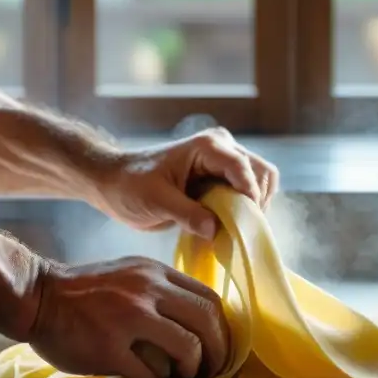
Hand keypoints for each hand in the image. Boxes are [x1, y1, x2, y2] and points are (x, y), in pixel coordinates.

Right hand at [28, 256, 229, 377]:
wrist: (38, 296)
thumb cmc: (85, 291)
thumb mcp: (131, 274)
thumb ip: (161, 290)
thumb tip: (198, 320)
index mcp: (156, 273)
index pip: (209, 298)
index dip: (221, 328)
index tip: (218, 346)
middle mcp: (148, 290)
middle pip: (206, 321)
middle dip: (217, 350)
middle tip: (213, 369)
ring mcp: (129, 318)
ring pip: (187, 346)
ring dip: (192, 367)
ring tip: (184, 376)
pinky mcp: (109, 347)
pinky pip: (151, 372)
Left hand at [98, 127, 278, 239]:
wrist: (115, 182)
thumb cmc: (130, 186)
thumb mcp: (155, 201)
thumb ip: (186, 214)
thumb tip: (216, 230)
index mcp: (208, 147)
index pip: (243, 170)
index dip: (249, 199)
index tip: (244, 227)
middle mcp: (223, 148)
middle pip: (263, 173)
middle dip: (257, 203)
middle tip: (241, 231)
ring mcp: (225, 161)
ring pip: (261, 182)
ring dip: (255, 207)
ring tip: (235, 230)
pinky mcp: (223, 177)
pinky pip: (249, 191)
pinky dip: (247, 209)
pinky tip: (230, 226)